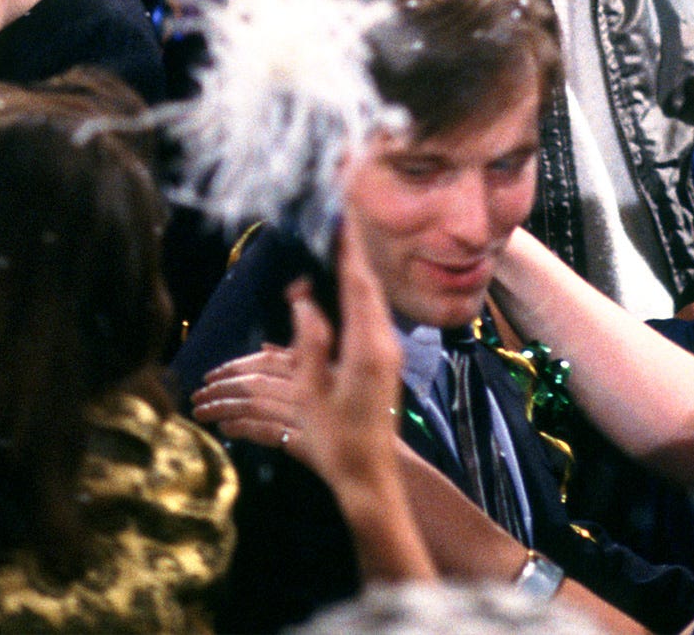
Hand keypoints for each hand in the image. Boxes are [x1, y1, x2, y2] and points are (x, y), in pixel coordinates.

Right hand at [193, 225, 407, 492]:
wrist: (371, 474)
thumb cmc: (337, 441)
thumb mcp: (312, 392)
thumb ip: (310, 341)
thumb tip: (304, 297)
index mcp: (367, 347)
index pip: (358, 285)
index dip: (348, 249)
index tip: (341, 218)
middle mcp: (385, 342)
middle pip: (369, 286)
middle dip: (352, 252)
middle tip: (337, 220)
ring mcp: (390, 350)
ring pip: (373, 299)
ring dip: (355, 271)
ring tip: (337, 243)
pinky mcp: (387, 358)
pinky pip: (372, 313)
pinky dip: (358, 292)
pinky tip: (344, 285)